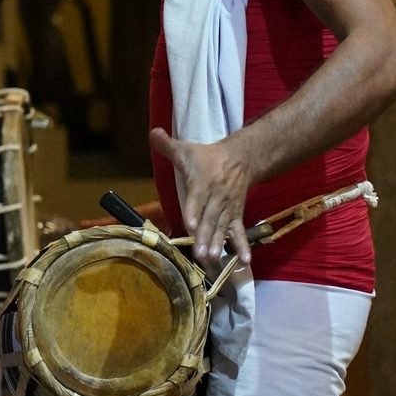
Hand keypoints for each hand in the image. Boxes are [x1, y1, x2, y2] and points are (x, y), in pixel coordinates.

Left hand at [148, 127, 251, 270]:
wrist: (241, 158)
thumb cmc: (207, 157)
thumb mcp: (187, 149)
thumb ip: (167, 145)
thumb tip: (152, 133)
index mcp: (203, 181)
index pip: (197, 198)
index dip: (194, 211)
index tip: (190, 225)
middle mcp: (217, 197)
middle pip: (210, 218)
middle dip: (205, 236)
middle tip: (200, 254)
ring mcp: (228, 208)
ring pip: (222, 228)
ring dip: (218, 244)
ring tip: (213, 260)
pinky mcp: (236, 215)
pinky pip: (239, 232)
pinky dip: (242, 247)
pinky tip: (243, 262)